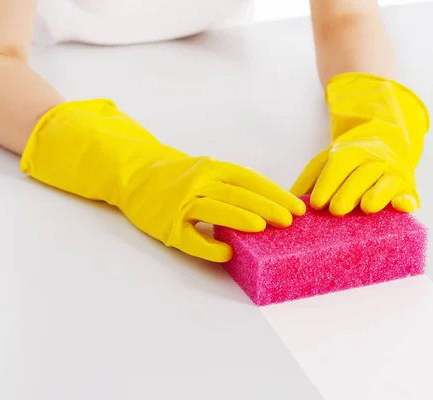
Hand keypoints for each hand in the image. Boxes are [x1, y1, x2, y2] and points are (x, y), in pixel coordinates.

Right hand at [118, 152, 305, 261]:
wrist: (135, 175)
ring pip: (214, 209)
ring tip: (263, 228)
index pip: (250, 180)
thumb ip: (233, 185)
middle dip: (266, 207)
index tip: (297, 207)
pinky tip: (228, 252)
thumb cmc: (179, 176)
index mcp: (213, 169)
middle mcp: (199, 182)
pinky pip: (190, 237)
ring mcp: (181, 204)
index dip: (274, 193)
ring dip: (239, 218)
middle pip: (237, 194)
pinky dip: (209, 246)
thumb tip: (272, 206)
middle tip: (289, 221)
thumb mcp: (207, 171)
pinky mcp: (166, 225)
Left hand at [291, 73, 429, 215]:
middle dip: (349, 192)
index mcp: (350, 152)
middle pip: (361, 175)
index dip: (327, 184)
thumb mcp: (326, 163)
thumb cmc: (348, 164)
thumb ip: (308, 181)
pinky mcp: (407, 189)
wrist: (386, 147)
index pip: (339, 165)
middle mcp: (373, 160)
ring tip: (366, 208)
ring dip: (377, 194)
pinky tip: (402, 206)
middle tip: (336, 210)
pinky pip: (409, 194)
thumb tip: (288, 203)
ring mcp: (392, 173)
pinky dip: (407, 200)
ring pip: (385, 183)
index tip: (316, 204)